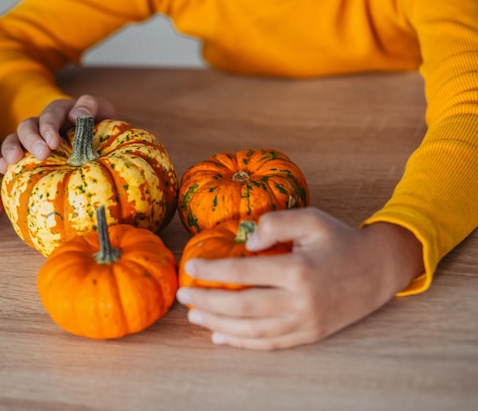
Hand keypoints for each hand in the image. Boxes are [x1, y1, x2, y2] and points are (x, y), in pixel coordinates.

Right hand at [0, 94, 115, 172]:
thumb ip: (91, 106)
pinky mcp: (29, 156)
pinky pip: (13, 156)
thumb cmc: (102, 127)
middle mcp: (42, 125)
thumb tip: (74, 115)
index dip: (48, 127)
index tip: (53, 143)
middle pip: (28, 126)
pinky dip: (5, 161)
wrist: (104, 142)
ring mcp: (34, 140)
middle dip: (32, 140)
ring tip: (12, 161)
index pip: (50, 114)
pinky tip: (3, 170)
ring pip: (15, 139)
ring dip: (11, 148)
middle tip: (42, 154)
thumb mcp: (103, 111)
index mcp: (60, 112)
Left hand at [176, 207, 423, 349]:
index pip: (243, 274)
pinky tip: (221, 338)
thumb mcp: (312, 219)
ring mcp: (305, 323)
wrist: (379, 269)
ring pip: (253, 330)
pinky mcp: (310, 335)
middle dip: (207, 303)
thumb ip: (277, 223)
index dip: (212, 272)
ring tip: (194, 317)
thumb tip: (246, 241)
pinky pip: (270, 344)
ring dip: (219, 325)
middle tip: (183, 296)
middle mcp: (300, 301)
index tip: (190, 268)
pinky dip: (243, 343)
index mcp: (298, 270)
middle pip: (243, 307)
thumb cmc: (340, 240)